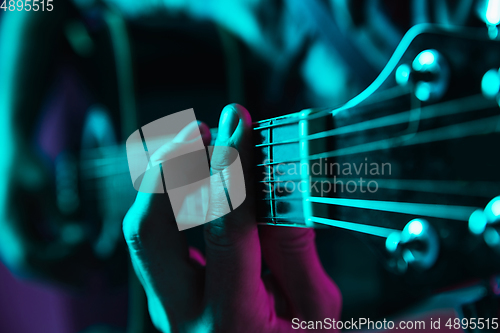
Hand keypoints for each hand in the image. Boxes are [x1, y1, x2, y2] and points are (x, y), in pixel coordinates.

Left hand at [123, 104, 341, 331]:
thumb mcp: (317, 312)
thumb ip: (295, 249)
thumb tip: (276, 186)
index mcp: (233, 322)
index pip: (226, 230)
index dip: (232, 169)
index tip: (239, 124)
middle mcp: (184, 315)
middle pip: (151, 230)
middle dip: (172, 168)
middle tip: (201, 128)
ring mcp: (167, 306)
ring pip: (144, 232)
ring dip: (163, 179)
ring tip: (196, 141)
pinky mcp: (167, 295)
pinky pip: (155, 239)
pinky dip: (167, 197)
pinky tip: (192, 174)